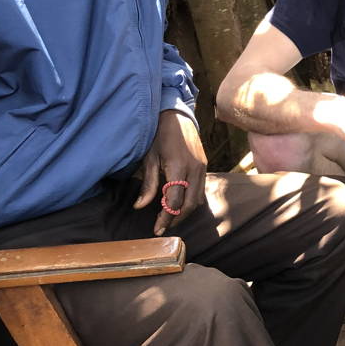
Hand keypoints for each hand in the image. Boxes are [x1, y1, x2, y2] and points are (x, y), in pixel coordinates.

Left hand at [134, 110, 207, 234]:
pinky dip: (191, 201)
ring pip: (197, 199)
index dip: (166, 218)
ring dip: (185, 211)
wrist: (177, 115)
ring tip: (170, 217)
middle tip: (163, 227)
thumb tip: (140, 206)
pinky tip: (180, 203)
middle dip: (176, 218)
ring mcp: (202, 167)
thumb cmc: (159, 135)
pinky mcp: (205, 166)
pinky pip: (201, 190)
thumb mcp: (149, 158)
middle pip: (189, 204)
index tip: (157, 229)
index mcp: (178, 167)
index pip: (174, 201)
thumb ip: (148, 184)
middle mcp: (194, 169)